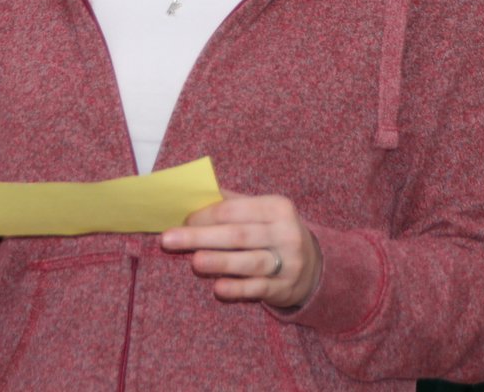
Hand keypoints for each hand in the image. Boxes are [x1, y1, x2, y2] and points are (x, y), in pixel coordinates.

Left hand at [159, 190, 320, 307]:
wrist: (313, 265)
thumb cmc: (273, 232)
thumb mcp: (262, 211)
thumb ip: (231, 203)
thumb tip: (192, 194)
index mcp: (277, 207)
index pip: (235, 210)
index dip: (206, 215)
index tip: (182, 220)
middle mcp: (286, 233)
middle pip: (238, 235)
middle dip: (201, 236)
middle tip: (169, 239)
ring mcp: (288, 262)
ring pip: (249, 261)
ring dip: (220, 261)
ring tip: (194, 262)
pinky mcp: (284, 288)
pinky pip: (258, 288)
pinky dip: (238, 288)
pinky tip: (218, 287)